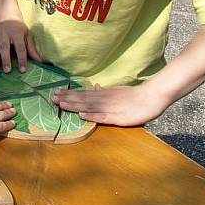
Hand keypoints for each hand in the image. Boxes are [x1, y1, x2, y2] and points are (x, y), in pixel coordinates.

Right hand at [0, 20, 41, 72]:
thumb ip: (31, 48)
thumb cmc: (18, 27)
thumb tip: (39, 61)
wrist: (6, 14)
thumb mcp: (27, 34)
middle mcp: (5, 33)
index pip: (20, 47)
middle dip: (5, 59)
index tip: (23, 70)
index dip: (22, 59)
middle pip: (5, 47)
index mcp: (16, 33)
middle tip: (7, 71)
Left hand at [52, 83, 171, 126]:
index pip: (83, 93)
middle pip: (83, 99)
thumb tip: (94, 86)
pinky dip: (92, 116)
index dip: (69, 93)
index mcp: (103, 94)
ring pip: (89, 106)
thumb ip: (104, 91)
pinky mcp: (118, 117)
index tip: (56, 93)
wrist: (152, 97)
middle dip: (67, 99)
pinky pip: (103, 117)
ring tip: (61, 105)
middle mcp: (104, 99)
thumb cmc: (134, 96)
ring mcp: (110, 108)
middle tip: (52, 98)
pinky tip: (81, 116)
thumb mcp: (117, 91)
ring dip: (75, 106)